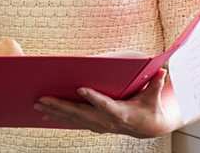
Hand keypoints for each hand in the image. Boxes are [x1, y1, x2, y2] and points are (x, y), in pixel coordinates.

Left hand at [33, 69, 181, 137]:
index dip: (94, 98)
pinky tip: (44, 114)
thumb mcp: (154, 97)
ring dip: (54, 112)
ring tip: (37, 105)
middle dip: (60, 106)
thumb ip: (156, 85)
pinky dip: (59, 117)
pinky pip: (73, 122)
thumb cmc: (150, 108)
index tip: (80, 88)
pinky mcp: (94, 125)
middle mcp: (107, 122)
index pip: (105, 105)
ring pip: (73, 119)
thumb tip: (163, 71)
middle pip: (81, 114)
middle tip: (42, 99)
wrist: (149, 128)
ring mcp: (99, 125)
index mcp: (121, 113)